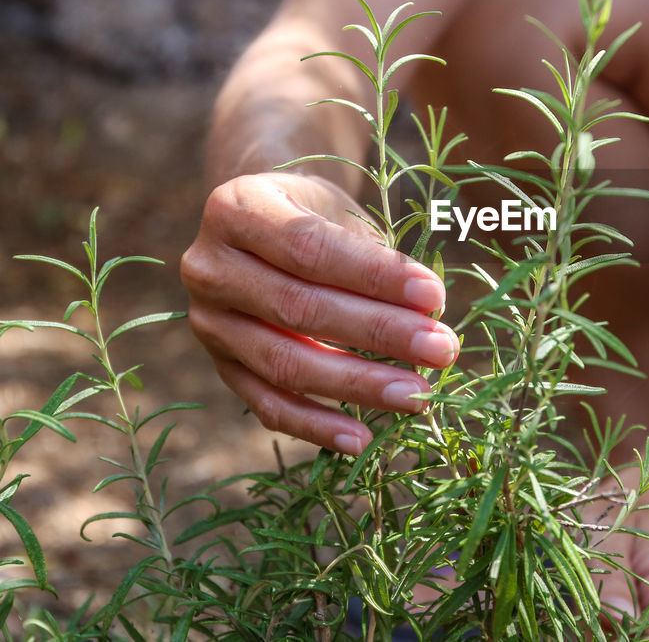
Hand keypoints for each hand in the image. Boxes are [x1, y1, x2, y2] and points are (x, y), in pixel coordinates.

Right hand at [181, 172, 457, 453]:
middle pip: (299, 309)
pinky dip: (315, 425)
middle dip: (379, 333)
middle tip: (440, 349)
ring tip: (417, 396)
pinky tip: (361, 438)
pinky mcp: (220, 365)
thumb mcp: (339, 211)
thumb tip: (429, 315)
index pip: (311, 248)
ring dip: (357, 384)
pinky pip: (266, 404)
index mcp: (236, 209)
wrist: (263, 227)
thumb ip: (374, 257)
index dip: (374, 275)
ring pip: (283, 363)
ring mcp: (208, 321)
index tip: (434, 295)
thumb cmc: (315, 215)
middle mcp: (208, 266)